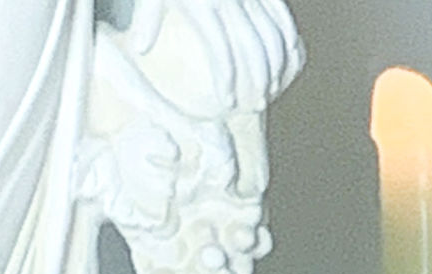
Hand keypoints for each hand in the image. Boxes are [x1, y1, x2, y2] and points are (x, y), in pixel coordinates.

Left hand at [127, 0, 299, 113]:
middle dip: (259, 81)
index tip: (229, 102)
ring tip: (273, 89)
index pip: (221, 51)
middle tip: (258, 105)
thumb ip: (147, 20)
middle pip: (253, 49)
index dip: (227, 80)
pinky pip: (281, 12)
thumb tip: (141, 50)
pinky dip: (289, 34)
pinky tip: (290, 55)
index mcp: (202, 3)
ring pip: (272, 35)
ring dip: (276, 66)